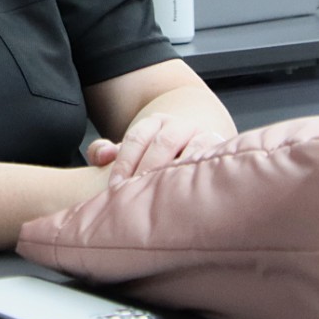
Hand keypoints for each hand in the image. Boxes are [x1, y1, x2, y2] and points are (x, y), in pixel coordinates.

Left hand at [85, 113, 227, 187]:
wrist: (195, 145)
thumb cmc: (156, 156)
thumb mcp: (131, 151)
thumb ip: (106, 152)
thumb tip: (100, 156)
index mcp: (153, 123)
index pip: (136, 138)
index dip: (124, 162)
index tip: (115, 187)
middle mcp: (178, 126)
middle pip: (162, 142)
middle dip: (148, 168)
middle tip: (137, 194)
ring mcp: (201, 135)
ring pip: (190, 148)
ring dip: (176, 170)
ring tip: (164, 196)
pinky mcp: (219, 149)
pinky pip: (211, 157)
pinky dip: (200, 171)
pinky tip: (189, 192)